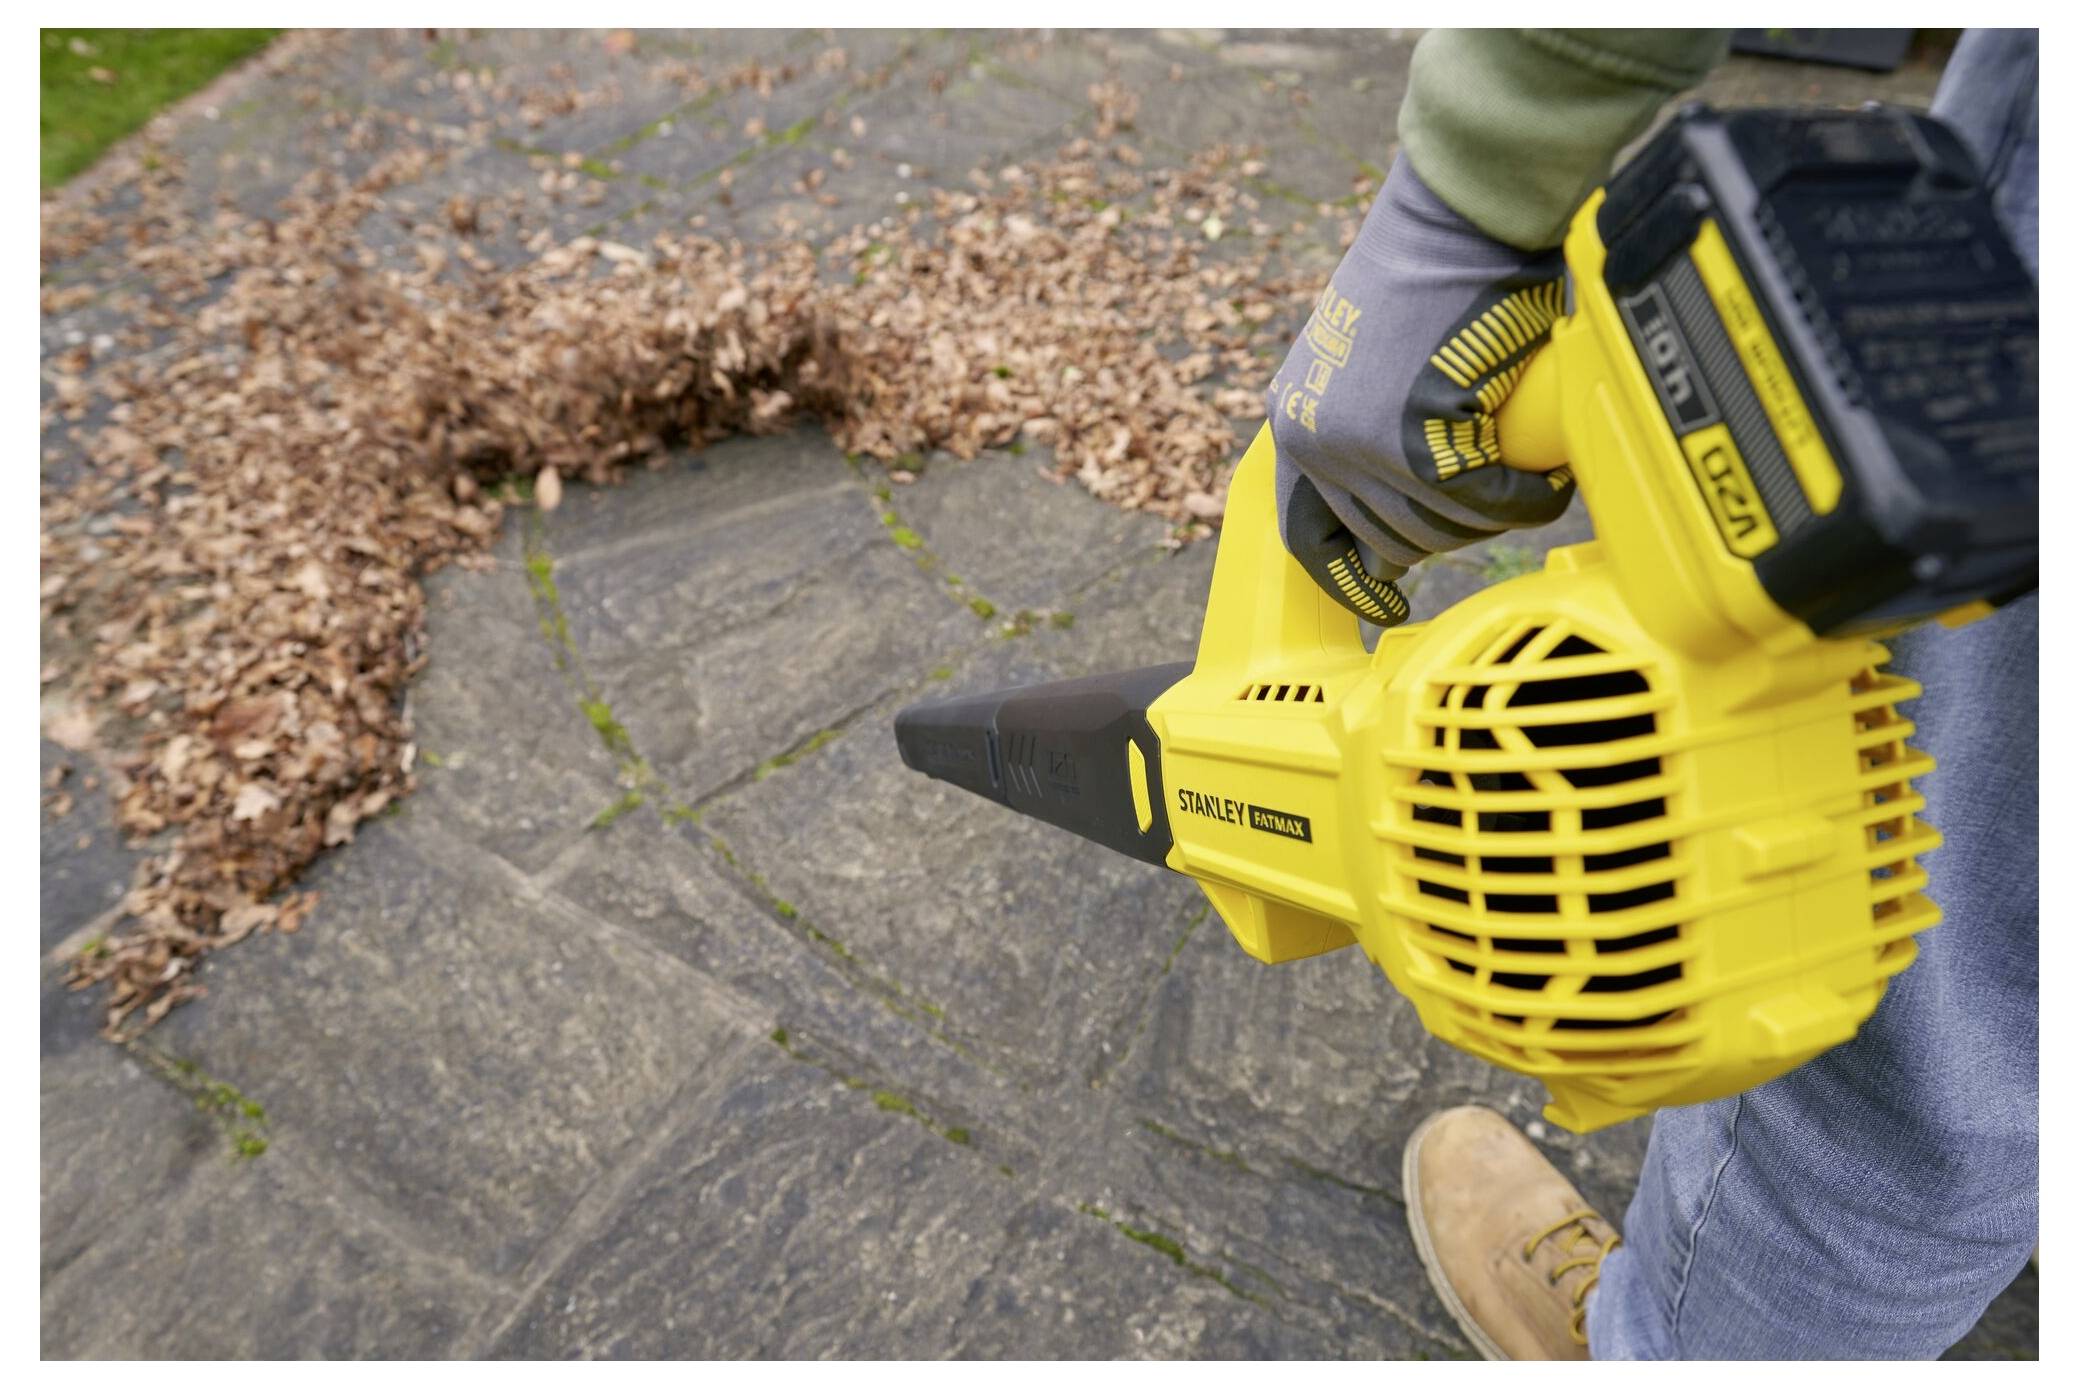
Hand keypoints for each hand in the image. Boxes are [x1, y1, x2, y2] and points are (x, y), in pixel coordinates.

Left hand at [1266, 156, 1576, 625]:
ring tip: (1527, 480)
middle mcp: (1312, 439)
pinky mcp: (1418, 441)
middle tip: (1497, 499)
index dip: (1347, 577)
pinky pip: (1488, 503)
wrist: (1459, 214)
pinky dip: (1527, 499)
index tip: (1382, 603)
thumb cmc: (1436, 270)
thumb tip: (1411, 521)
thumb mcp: (1377, 361)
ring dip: (1492, 516)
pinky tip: (1548, 476)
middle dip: (1449, 531)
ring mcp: (1360, 445)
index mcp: (1294, 418)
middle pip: (1387, 538)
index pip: (1307, 532)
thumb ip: (1378, 431)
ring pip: (1441, 529)